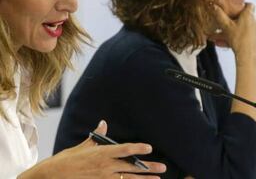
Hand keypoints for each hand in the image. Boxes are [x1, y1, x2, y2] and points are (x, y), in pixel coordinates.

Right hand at [19, 120, 165, 178]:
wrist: (51, 177)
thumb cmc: (66, 160)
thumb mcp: (82, 145)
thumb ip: (97, 136)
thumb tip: (103, 123)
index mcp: (101, 153)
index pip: (123, 149)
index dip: (137, 148)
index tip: (149, 148)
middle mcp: (104, 166)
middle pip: (131, 167)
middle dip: (148, 167)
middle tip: (162, 168)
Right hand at [208, 3, 255, 56]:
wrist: (247, 56)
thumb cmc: (239, 39)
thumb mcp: (226, 26)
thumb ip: (219, 15)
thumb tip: (213, 6)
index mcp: (249, 15)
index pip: (249, 5)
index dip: (241, 5)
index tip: (233, 7)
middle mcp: (253, 22)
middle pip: (241, 18)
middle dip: (229, 20)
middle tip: (221, 22)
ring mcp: (252, 31)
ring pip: (238, 28)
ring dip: (227, 31)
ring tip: (215, 36)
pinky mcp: (251, 40)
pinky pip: (239, 36)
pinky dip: (230, 38)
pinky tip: (219, 43)